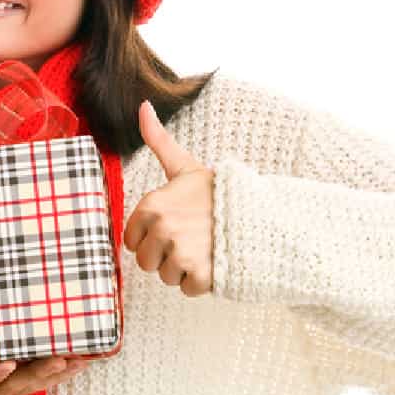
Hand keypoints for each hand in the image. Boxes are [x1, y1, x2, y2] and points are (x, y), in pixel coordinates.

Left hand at [123, 100, 214, 296]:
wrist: (262, 215)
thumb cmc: (218, 192)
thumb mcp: (185, 166)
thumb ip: (158, 140)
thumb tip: (142, 105)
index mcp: (152, 206)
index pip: (132, 241)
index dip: (151, 238)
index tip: (173, 226)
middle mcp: (162, 230)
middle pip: (146, 262)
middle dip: (165, 256)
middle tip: (191, 238)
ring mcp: (181, 254)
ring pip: (166, 277)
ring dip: (184, 269)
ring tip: (205, 247)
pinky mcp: (200, 276)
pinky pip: (187, 289)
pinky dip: (202, 282)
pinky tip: (216, 260)